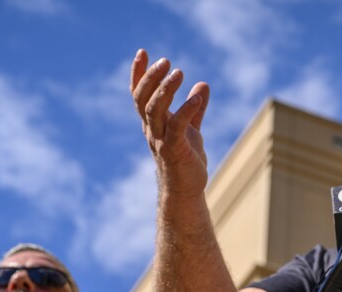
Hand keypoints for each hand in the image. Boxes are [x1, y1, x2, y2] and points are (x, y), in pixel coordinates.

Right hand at [131, 49, 210, 197]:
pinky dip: (186, 110)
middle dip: (151, 78)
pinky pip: (176, 127)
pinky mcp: (174, 150)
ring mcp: (160, 140)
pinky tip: (197, 97)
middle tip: (165, 61)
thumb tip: (203, 84)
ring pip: (154, 110)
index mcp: (152, 122)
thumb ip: (196, 108)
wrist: (186, 189)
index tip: (142, 52)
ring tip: (179, 72)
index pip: (139, 94)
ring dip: (165, 90)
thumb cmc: (186, 159)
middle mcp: (151, 129)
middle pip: (142, 99)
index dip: (138, 74)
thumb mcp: (192, 129)